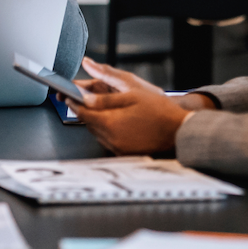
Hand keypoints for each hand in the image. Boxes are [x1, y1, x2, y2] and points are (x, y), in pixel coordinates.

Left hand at [65, 57, 190, 154]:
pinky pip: (108, 140)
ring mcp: (118, 148)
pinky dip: (107, 130)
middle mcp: (111, 139)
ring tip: (102, 108)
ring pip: (97, 132)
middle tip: (81, 98)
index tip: (67, 95)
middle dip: (84, 110)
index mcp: (110, 123)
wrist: (180, 130)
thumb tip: (84, 97)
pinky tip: (116, 121)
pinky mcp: (125, 153)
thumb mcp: (131, 95)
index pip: (83, 113)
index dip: (73, 102)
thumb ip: (104, 98)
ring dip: (96, 120)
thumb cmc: (159, 112)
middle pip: (88, 123)